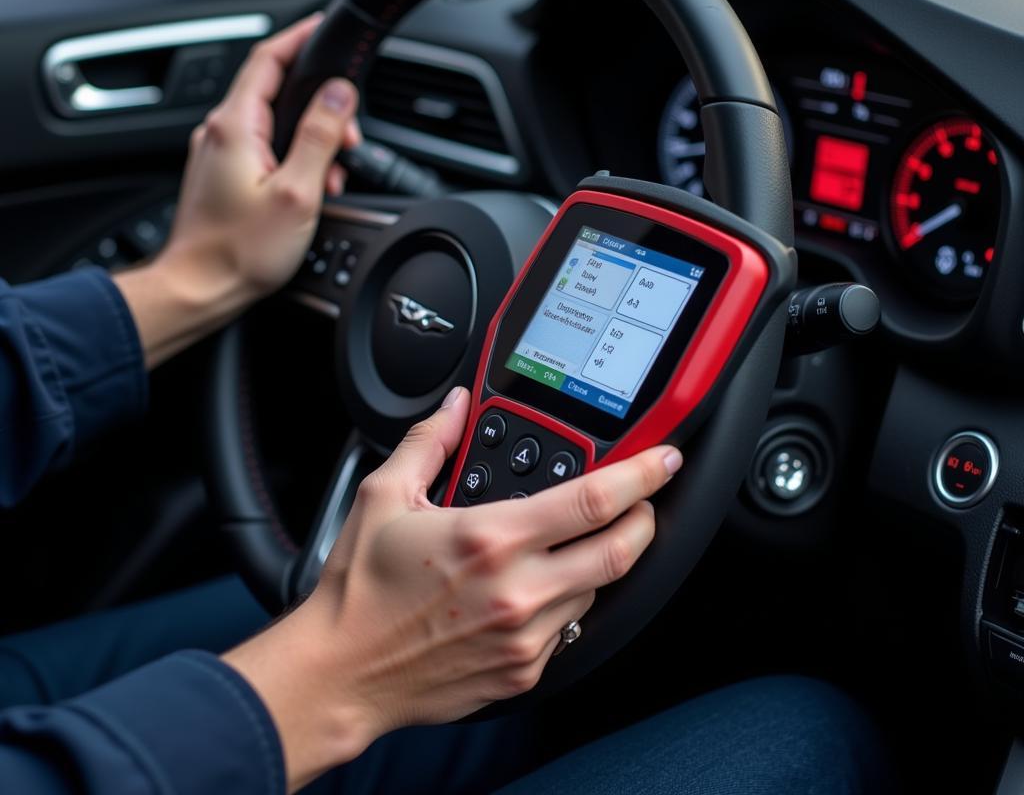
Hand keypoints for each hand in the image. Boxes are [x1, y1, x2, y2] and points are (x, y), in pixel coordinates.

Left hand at [115, 14, 360, 365]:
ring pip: (275, 122)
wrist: (199, 288)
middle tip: (349, 137)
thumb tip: (340, 93)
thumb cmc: (241, 251)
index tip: (325, 26)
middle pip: (277, 91)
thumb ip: (320, 135)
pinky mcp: (224, 174)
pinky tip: (310, 186)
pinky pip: (265, 148)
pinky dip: (294, 157)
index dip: (300, 37)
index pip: (268, 58)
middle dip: (321, 107)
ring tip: (330, 175)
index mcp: (235, 126)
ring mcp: (219, 153)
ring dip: (311, 139)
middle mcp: (221, 132)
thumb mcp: (297, 192)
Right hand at [223, 387, 681, 791]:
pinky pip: (570, 627)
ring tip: (578, 540)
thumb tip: (457, 405)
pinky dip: (570, 598)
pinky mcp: (524, 671)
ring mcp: (525, 636)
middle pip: (619, 550)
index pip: (592, 501)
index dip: (640, 476)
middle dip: (645, 517)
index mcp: (491, 538)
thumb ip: (431, 440)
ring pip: (598, 589)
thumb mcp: (385, 496)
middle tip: (643, 499)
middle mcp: (518, 590)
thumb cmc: (360, 590)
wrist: (343, 672)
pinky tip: (543, 584)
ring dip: (602, 558)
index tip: (663, 460)